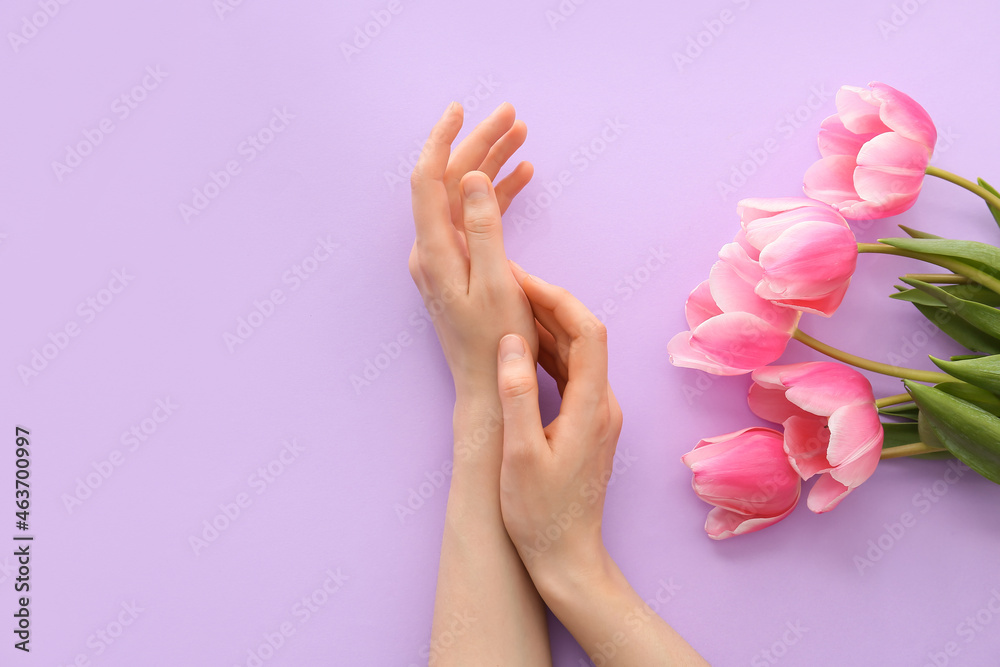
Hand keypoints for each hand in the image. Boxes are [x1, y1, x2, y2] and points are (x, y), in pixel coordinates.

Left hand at [409, 102, 538, 396]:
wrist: (488, 385)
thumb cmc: (496, 343)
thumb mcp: (496, 283)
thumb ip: (483, 229)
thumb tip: (472, 179)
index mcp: (434, 252)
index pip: (428, 180)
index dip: (443, 140)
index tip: (461, 109)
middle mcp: (431, 250)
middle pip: (450, 182)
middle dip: (480, 145)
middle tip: (513, 116)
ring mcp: (444, 258)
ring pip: (465, 197)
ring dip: (491, 166)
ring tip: (523, 137)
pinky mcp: (459, 267)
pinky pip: (476, 220)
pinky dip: (497, 197)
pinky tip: (523, 177)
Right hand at [496, 265, 622, 581]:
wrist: (567, 558)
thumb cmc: (539, 515)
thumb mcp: (518, 455)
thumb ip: (517, 395)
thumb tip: (512, 341)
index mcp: (593, 407)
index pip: (586, 331)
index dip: (555, 297)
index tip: (519, 279)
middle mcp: (604, 404)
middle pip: (584, 335)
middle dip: (548, 302)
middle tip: (507, 282)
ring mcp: (599, 413)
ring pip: (578, 352)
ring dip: (546, 325)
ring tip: (508, 305)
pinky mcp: (588, 423)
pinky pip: (571, 372)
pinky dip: (546, 352)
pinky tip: (519, 346)